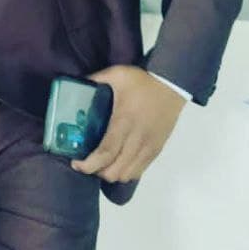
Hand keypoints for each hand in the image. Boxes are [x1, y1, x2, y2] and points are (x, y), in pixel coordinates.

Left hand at [69, 65, 186, 182]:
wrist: (171, 86)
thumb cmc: (143, 82)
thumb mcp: (117, 74)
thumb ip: (96, 79)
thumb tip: (77, 82)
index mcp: (124, 121)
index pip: (106, 152)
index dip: (89, 164)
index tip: (76, 164)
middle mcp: (137, 138)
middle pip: (115, 170)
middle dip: (97, 172)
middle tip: (87, 162)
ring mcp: (148, 147)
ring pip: (127, 174)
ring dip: (111, 174)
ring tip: (102, 164)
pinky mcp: (156, 150)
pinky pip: (139, 171)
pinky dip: (125, 172)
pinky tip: (118, 163)